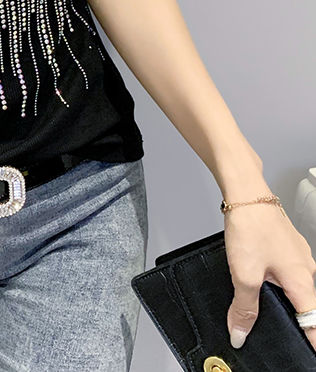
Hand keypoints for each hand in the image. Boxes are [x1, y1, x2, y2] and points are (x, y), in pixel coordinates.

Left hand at [223, 199, 315, 349]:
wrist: (246, 193)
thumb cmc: (251, 226)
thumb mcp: (244, 274)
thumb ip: (244, 307)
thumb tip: (240, 333)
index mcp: (302, 282)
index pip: (314, 324)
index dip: (312, 342)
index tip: (309, 355)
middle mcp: (306, 269)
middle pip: (306, 306)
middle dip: (294, 321)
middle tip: (280, 331)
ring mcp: (298, 256)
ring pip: (295, 287)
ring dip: (282, 298)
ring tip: (264, 304)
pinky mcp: (286, 246)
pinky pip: (286, 271)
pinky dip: (276, 280)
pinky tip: (259, 277)